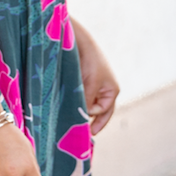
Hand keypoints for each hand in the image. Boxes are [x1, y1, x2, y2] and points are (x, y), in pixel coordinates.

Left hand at [71, 19, 119, 134]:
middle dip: (88, 121)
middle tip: (78, 135)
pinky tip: (63, 107)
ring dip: (79, 110)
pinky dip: (74, 101)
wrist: (77, 39)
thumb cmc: (89, 61)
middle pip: (97, 111)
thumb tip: (81, 121)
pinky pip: (79, 95)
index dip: (93, 120)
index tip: (82, 128)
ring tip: (68, 121)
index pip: (104, 112)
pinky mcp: (82, 80)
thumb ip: (86, 102)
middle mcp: (104, 89)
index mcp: (112, 90)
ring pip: (87, 104)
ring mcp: (93, 85)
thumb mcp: (88, 84)